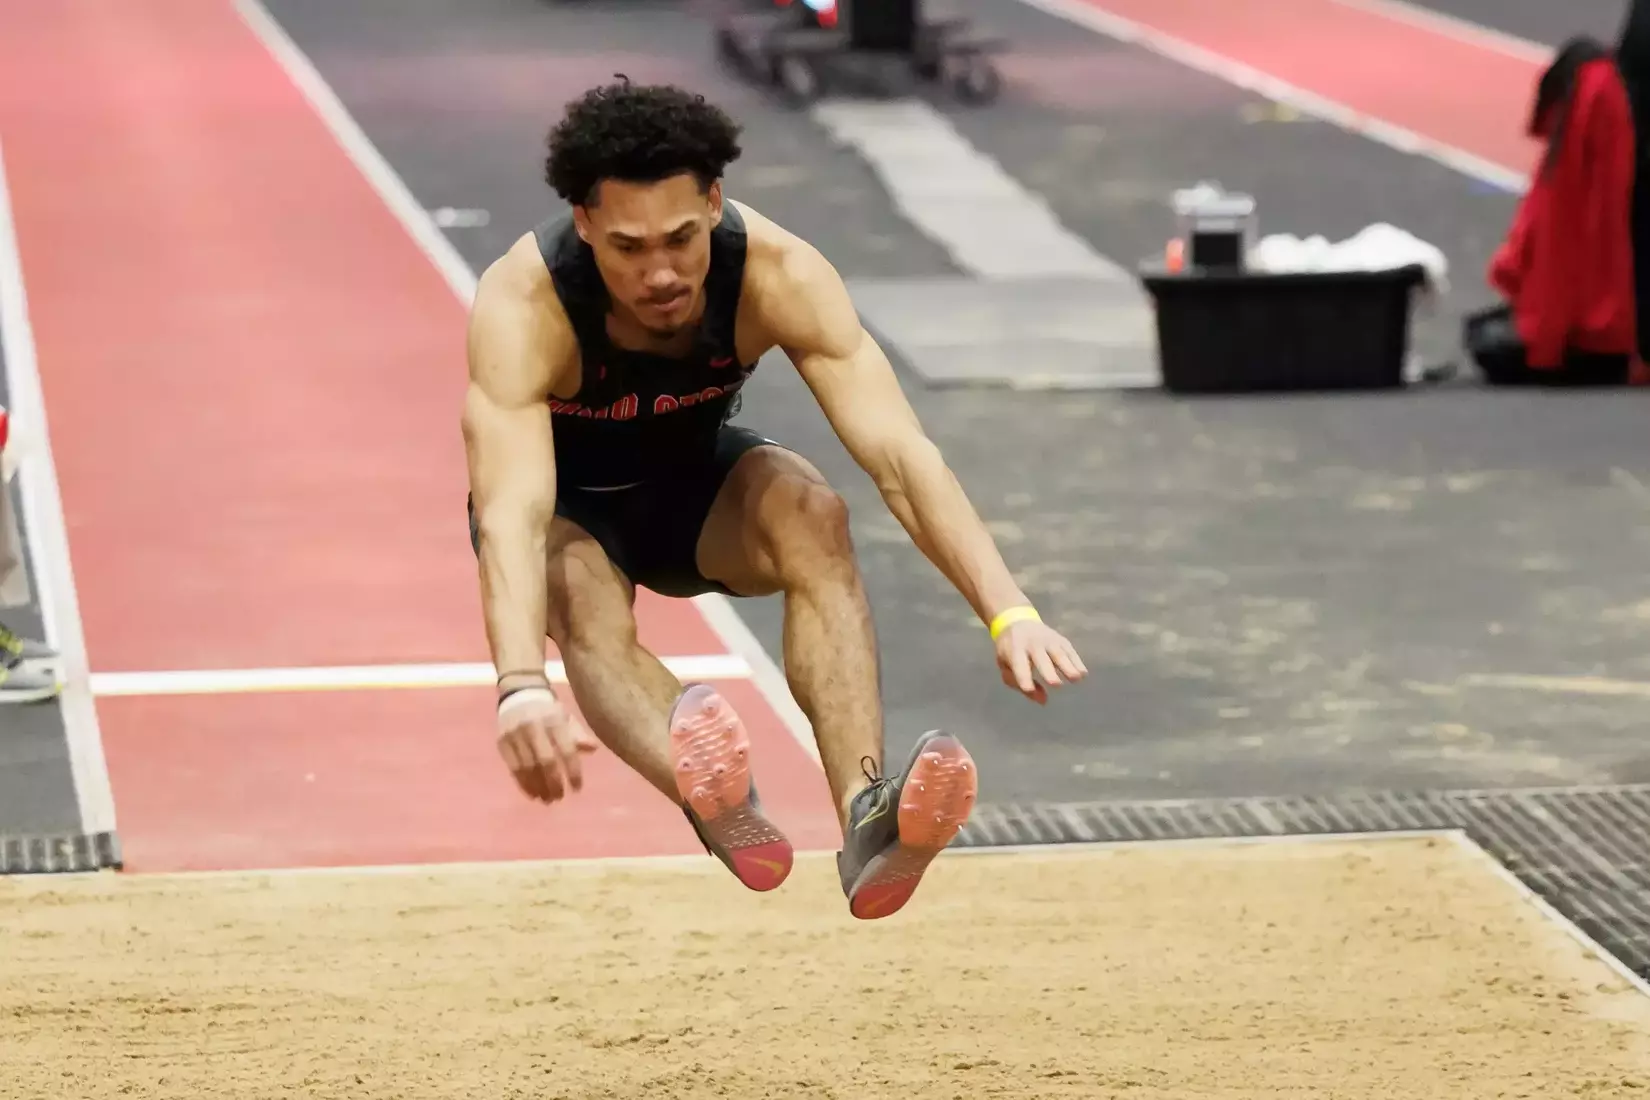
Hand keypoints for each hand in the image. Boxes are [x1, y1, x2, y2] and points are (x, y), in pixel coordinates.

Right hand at [495, 683, 599, 802]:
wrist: (519, 694)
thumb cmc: (548, 711)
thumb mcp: (566, 717)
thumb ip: (578, 734)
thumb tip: (593, 749)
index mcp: (554, 720)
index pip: (566, 750)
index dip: (573, 772)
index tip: (577, 788)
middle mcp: (533, 727)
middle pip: (545, 762)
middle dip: (554, 783)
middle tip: (560, 797)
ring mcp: (515, 735)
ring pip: (527, 768)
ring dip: (538, 787)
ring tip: (547, 799)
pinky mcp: (502, 742)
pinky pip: (513, 768)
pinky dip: (523, 784)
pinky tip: (532, 793)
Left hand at [995, 619, 1086, 704]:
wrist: (1018, 621)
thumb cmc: (1010, 650)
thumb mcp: (1005, 665)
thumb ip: (1018, 683)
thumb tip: (1043, 701)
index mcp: (1014, 650)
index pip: (1019, 664)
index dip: (1023, 677)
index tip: (1028, 689)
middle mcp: (1032, 643)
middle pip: (1041, 657)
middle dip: (1048, 670)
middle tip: (1056, 684)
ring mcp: (1048, 640)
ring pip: (1059, 652)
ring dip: (1068, 665)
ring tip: (1076, 678)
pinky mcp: (1060, 640)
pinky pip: (1070, 650)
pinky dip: (1077, 661)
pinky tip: (1083, 673)